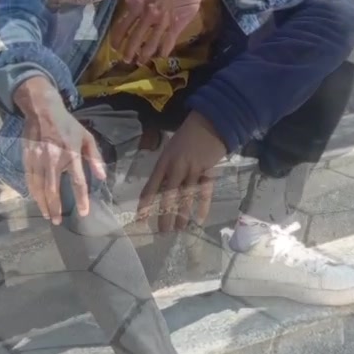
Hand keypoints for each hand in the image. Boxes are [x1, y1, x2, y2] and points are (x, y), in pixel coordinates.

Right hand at [16, 77, 106, 222]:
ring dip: (42, 203)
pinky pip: (29, 179)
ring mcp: (38, 159)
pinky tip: (36, 200)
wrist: (43, 110)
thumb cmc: (68, 125)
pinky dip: (33, 192)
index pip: (77, 181)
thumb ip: (95, 158)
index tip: (83, 213)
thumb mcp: (86, 137)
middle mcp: (53, 159)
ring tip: (47, 215)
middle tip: (57, 221)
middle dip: (55, 207)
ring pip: (38, 187)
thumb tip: (102, 177)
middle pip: (52, 189)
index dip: (81, 199)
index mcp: (71, 154)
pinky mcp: (27, 157)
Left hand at [113, 0, 229, 64]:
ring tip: (140, 62)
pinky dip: (164, 50)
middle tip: (126, 60)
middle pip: (135, 37)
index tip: (114, 46)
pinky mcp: (177, 25)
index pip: (123, 24)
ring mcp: (163, 21)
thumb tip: (126, 1)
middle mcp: (148, 14)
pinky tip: (162, 56)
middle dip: (129, 51)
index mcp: (140, 5)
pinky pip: (168, 41)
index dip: (117, 38)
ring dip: (144, 55)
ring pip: (150, 43)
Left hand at [137, 111, 226, 233]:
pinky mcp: (208, 172)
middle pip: (169, 195)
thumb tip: (161, 188)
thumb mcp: (171, 148)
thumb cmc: (188, 134)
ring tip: (179, 229)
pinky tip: (199, 219)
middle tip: (162, 231)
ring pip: (186, 196)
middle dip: (165, 214)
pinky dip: (203, 206)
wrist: (212, 122)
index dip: (146, 203)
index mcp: (164, 161)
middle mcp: (177, 167)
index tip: (141, 218)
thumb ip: (166, 167)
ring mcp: (194, 170)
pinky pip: (205, 192)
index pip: (152, 186)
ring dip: (182, 214)